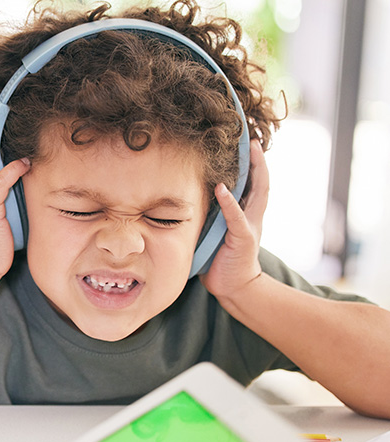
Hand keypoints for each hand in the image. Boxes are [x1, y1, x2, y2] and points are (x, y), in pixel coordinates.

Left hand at [199, 139, 266, 309]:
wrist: (234, 287)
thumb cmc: (220, 260)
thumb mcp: (215, 233)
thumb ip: (212, 216)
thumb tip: (193, 199)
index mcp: (246, 214)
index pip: (253, 184)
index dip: (253, 165)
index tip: (250, 145)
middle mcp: (252, 217)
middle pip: (261, 184)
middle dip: (259, 162)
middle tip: (255, 142)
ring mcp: (250, 227)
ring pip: (256, 195)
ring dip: (253, 173)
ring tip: (249, 152)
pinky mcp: (242, 239)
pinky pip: (236, 218)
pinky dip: (229, 203)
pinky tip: (221, 188)